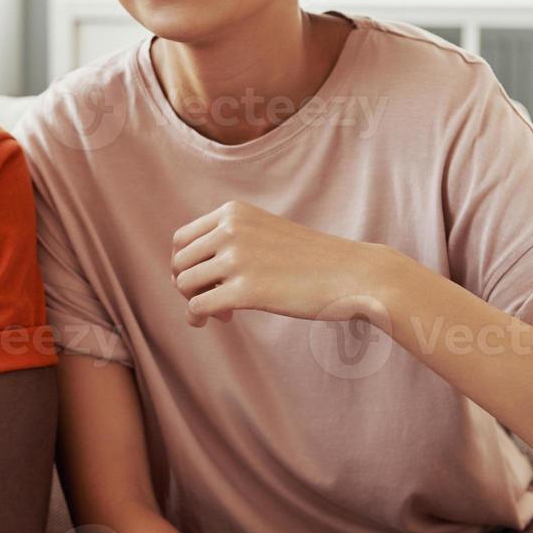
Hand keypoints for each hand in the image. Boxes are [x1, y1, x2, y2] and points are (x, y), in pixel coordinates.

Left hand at [170, 201, 396, 326]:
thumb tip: (180, 277)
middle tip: (215, 300)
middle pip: (179, 263)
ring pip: (184, 285)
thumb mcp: (263, 233)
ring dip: (195, 303)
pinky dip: (199, 317)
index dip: (186, 264)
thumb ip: (226, 242)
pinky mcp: (247, 291)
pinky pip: (198, 307)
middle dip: (189, 286)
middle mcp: (230, 229)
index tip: (207, 280)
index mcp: (233, 211)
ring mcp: (238, 259)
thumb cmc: (308, 259)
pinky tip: (219, 321)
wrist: (353, 274)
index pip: (181, 239)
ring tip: (223, 312)